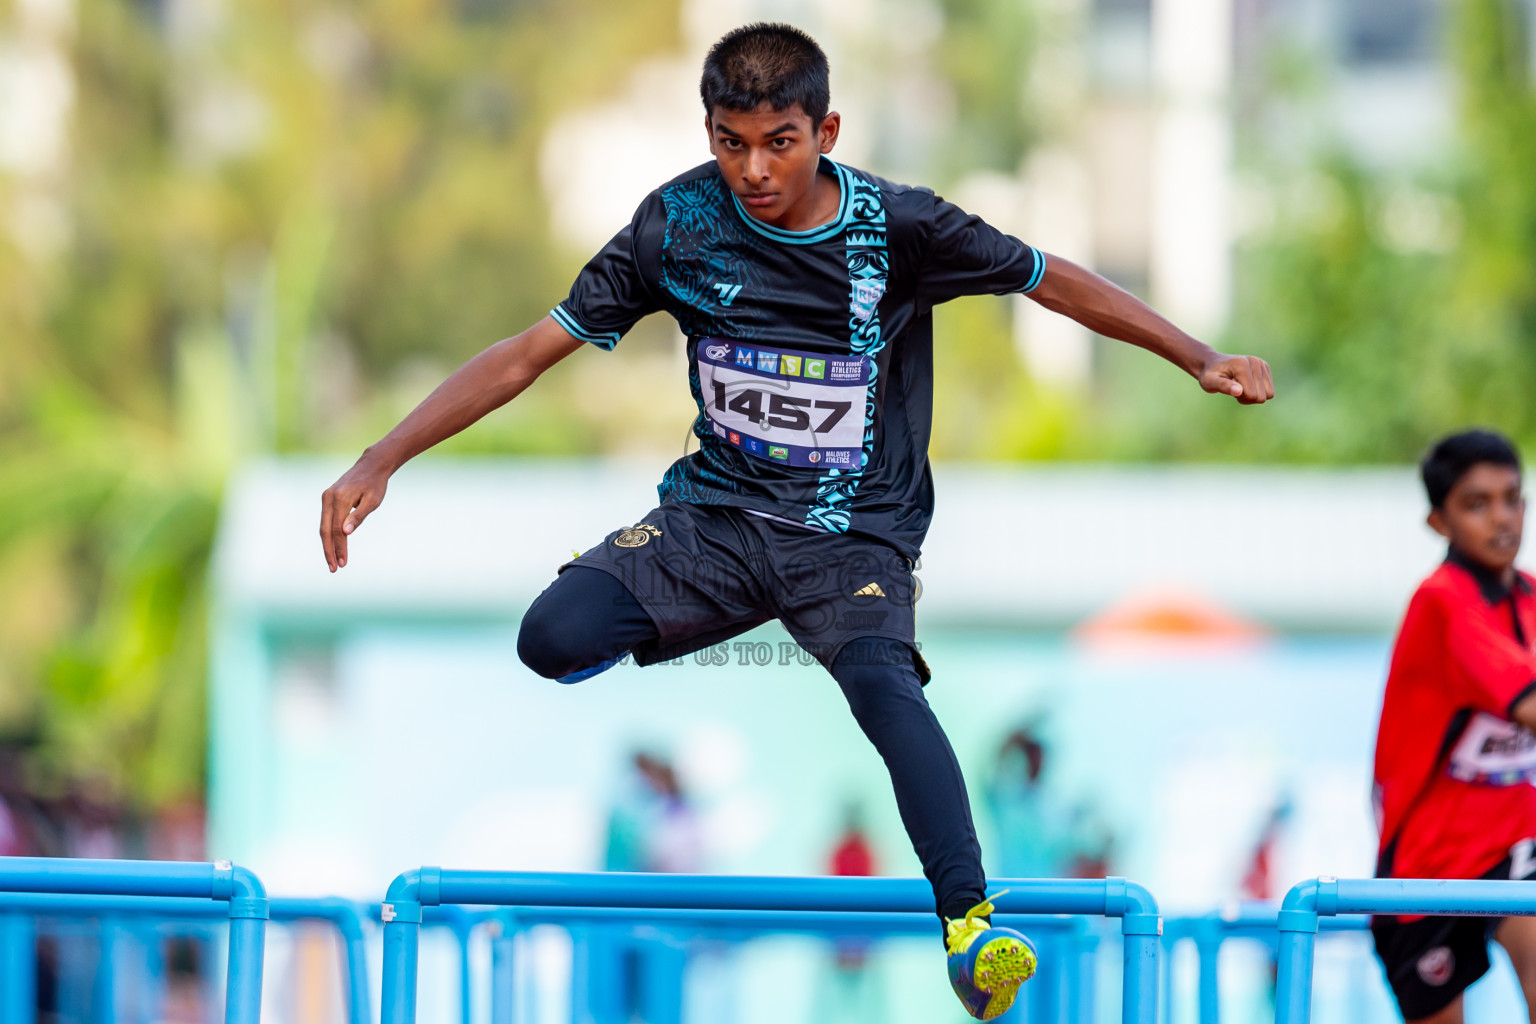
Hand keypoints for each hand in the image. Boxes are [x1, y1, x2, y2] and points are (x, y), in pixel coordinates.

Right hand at [320, 452, 391, 571]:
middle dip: (329, 550)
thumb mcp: (373, 501)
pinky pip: (326, 520)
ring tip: (334, 561)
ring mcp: (326, 497)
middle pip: (325, 530)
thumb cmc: (375, 484)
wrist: (370, 466)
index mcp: (340, 499)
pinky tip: (333, 546)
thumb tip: (345, 533)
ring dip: (328, 545)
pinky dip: (328, 534)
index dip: (339, 547)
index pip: (337, 529)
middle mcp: (329, 497)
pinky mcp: (327, 498)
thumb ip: (359, 516)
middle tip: (334, 568)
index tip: (343, 563)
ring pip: (323, 526)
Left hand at [1198, 353, 1273, 404]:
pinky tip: (1246, 384)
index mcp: (1242, 365)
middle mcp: (1255, 362)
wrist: (1212, 363)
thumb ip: (1224, 386)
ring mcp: (1261, 363)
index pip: (1252, 395)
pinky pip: (1269, 390)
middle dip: (1248, 398)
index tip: (1231, 391)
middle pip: (1263, 396)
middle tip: (1235, 390)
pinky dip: (1258, 391)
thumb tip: (1239, 391)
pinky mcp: (1265, 366)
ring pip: (1269, 394)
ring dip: (1254, 396)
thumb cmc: (1209, 375)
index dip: (1241, 399)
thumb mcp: (1210, 382)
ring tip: (1241, 387)